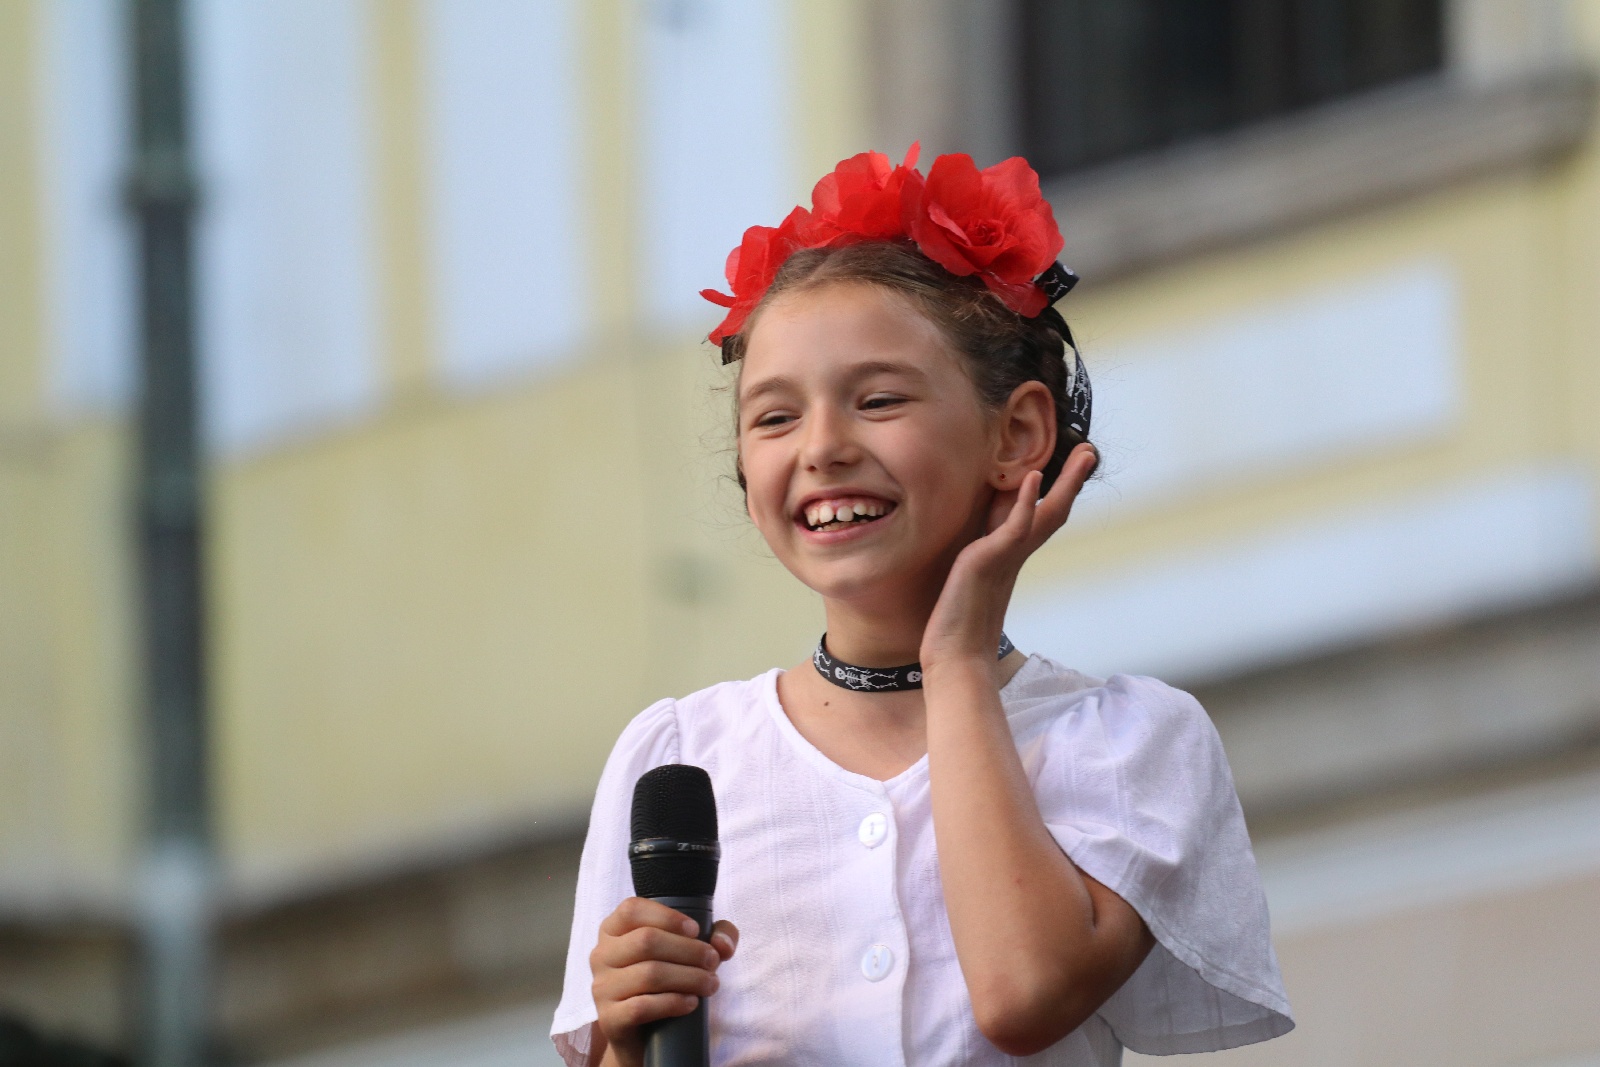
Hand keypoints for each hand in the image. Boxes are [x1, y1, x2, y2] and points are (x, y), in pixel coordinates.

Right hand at [590, 897, 738, 1066]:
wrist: (645, 1037)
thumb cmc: (666, 983)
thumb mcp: (690, 951)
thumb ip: (715, 935)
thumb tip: (722, 944)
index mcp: (613, 930)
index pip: (632, 909)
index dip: (667, 916)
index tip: (696, 930)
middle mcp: (601, 955)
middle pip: (646, 941)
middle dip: (689, 950)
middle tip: (712, 961)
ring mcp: (602, 988)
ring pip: (649, 974)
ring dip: (689, 978)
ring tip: (710, 984)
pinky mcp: (609, 1019)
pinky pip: (642, 1007)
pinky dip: (673, 1003)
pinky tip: (691, 1003)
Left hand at [919, 444, 1097, 671]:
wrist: (955, 659)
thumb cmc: (956, 628)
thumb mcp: (965, 581)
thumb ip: (975, 561)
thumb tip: (973, 550)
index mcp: (1010, 558)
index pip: (1040, 518)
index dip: (1056, 491)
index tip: (1069, 467)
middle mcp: (1014, 556)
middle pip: (1054, 511)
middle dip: (1072, 480)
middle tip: (1091, 451)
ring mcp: (1005, 557)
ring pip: (1046, 514)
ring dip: (1066, 482)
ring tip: (1085, 453)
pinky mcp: (989, 561)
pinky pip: (1013, 526)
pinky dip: (1027, 501)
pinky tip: (1035, 477)